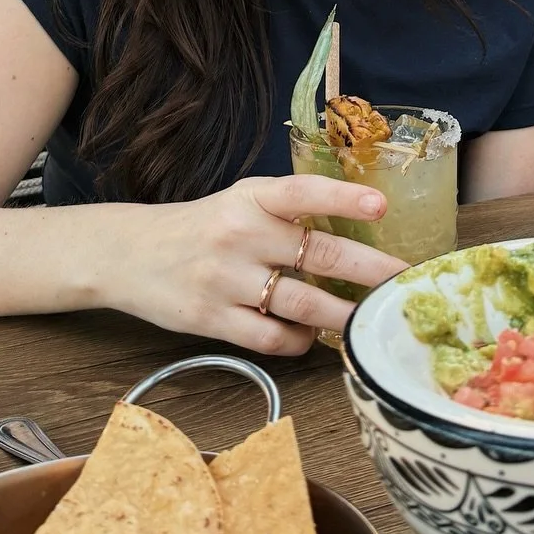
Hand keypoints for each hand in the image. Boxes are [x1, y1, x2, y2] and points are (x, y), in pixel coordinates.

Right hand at [105, 174, 407, 355]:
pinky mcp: (212, 320)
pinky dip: (300, 340)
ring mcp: (225, 279)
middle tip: (404, 281)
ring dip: (343, 314)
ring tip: (367, 317)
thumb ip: (287, 215)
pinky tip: (309, 334)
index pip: (302, 193)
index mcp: (250, 198)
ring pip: (303, 304)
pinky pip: (272, 338)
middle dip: (371, 271)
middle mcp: (239, 234)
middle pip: (320, 254)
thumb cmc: (200, 228)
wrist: (129, 254)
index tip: (382, 206)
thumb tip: (358, 232)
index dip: (343, 198)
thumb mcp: (239, 203)